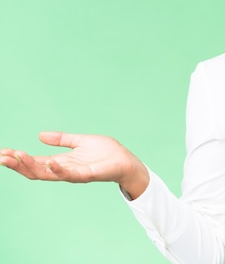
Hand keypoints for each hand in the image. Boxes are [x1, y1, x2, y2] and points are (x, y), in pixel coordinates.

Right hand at [0, 131, 148, 198]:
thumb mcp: (80, 141)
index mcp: (61, 162)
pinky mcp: (88, 175)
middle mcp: (65, 170)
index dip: (18, 158)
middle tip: (2, 156)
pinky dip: (58, 169)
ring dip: (31, 166)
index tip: (2, 153)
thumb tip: (40, 135)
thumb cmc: (106, 153)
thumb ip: (62, 139)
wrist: (126, 161)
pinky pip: (70, 174)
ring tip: (17, 156)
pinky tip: (48, 163)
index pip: (35, 162)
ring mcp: (75, 174)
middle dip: (18, 164)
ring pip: (48, 173)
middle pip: (35, 170)